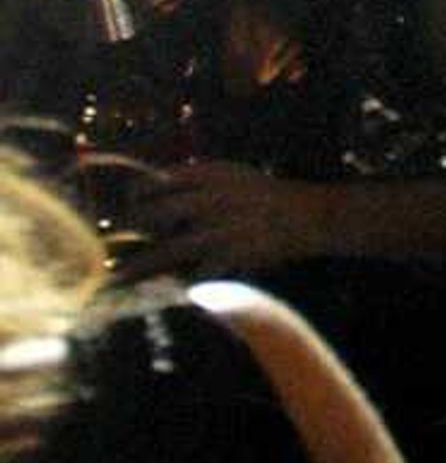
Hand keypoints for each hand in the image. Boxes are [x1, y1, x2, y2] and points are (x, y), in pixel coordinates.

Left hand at [124, 161, 337, 277]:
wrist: (311, 215)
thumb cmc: (268, 195)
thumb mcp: (235, 175)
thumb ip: (200, 180)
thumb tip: (156, 188)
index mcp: (211, 175)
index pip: (157, 181)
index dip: (136, 194)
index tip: (128, 204)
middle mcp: (210, 199)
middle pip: (153, 216)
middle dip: (132, 232)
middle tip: (118, 243)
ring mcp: (219, 229)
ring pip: (166, 251)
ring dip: (139, 267)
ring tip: (118, 279)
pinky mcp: (231, 255)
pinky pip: (194, 274)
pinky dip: (181, 282)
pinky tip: (171, 287)